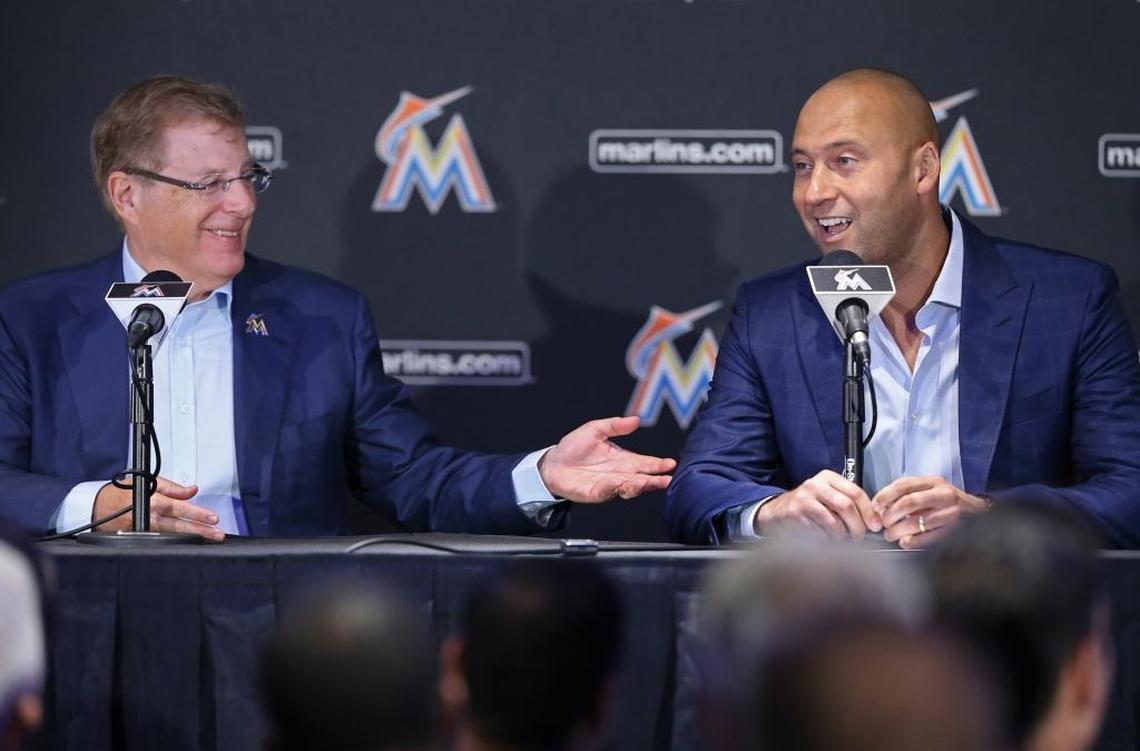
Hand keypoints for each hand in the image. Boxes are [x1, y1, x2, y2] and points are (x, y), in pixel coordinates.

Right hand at [92, 477, 223, 541]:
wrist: (101, 506)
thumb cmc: (126, 493)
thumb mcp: (151, 483)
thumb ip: (174, 488)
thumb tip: (193, 490)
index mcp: (154, 502)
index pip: (180, 508)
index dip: (198, 514)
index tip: (213, 518)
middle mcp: (151, 518)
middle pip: (180, 526)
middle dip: (201, 531)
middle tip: (218, 534)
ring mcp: (147, 531)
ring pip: (174, 536)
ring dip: (194, 538)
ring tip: (211, 539)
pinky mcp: (143, 538)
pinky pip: (164, 540)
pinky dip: (180, 541)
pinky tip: (193, 543)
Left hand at [537, 415, 674, 502]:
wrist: (553, 464)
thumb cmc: (574, 447)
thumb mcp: (595, 430)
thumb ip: (615, 426)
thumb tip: (636, 419)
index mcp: (623, 459)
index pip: (645, 463)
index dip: (658, 464)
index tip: (670, 464)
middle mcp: (620, 474)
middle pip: (642, 479)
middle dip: (655, 480)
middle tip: (667, 480)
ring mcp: (610, 485)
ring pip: (629, 488)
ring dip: (640, 486)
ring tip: (647, 482)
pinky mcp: (597, 493)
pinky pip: (609, 491)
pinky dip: (616, 487)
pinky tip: (622, 482)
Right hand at [754, 469, 880, 539]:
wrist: (778, 511)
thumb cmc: (808, 505)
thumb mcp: (828, 495)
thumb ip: (849, 502)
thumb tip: (873, 520)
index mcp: (828, 477)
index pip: (855, 492)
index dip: (868, 512)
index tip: (874, 525)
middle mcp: (815, 485)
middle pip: (846, 506)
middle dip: (857, 526)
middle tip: (859, 536)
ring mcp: (804, 499)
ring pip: (833, 522)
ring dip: (841, 535)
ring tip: (841, 538)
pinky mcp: (795, 514)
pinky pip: (819, 531)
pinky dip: (826, 539)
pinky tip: (824, 537)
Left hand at [874, 476, 987, 548]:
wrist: (978, 512)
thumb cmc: (948, 502)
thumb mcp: (931, 489)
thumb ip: (908, 494)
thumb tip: (882, 507)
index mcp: (934, 482)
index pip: (904, 485)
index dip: (885, 495)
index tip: (875, 506)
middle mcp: (943, 495)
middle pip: (909, 502)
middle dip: (891, 515)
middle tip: (883, 523)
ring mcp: (951, 513)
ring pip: (918, 522)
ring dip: (899, 530)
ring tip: (891, 535)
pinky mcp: (955, 530)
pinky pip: (929, 538)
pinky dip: (913, 541)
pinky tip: (905, 542)